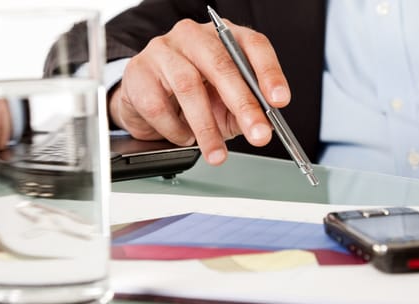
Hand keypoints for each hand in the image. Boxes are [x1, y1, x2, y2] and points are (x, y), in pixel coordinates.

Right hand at [108, 19, 290, 164]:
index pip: (252, 45)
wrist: (144, 98)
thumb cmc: (191, 96)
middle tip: (258, 134)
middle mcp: (194, 36)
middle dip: (244, 105)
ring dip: (207, 126)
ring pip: (189, 86)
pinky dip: (175, 129)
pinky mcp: (139, 71)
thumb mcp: (224, 104)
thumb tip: (263, 128)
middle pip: (222, 65)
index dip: (269, 72)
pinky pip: (159, 105)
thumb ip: (244, 112)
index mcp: (223, 38)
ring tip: (216, 153)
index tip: (279, 101)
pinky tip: (184, 137)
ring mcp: (163, 50)